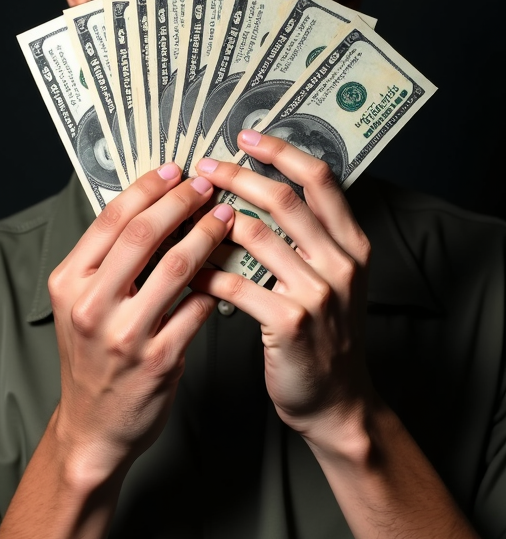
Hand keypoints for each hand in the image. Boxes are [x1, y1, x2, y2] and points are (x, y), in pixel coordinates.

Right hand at [47, 163, 233, 485]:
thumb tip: (154, 205)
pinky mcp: (160, 360)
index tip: (176, 170)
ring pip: (176, 267)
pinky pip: (198, 308)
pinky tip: (231, 268)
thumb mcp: (80, 303)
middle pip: (143, 235)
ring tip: (227, 218)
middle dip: (182, 202)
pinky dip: (217, 283)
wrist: (94, 427)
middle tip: (209, 186)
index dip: (148, 188)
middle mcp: (91, 305)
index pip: (111, 219)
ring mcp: (126, 335)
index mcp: (68, 282)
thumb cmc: (93, 358)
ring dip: (207, 235)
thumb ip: (106, 260)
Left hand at [192, 132, 372, 454]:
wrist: (336, 401)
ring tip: (185, 218)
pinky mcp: (291, 323)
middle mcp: (341, 262)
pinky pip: (236, 284)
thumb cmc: (325, 337)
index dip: (281, 152)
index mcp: (353, 244)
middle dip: (237, 176)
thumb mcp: (333, 280)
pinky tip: (187, 269)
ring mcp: (319, 293)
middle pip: (284, 199)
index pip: (320, 179)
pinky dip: (206, 273)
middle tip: (202, 169)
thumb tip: (259, 192)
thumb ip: (310, 239)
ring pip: (255, 237)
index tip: (246, 137)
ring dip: (212, 224)